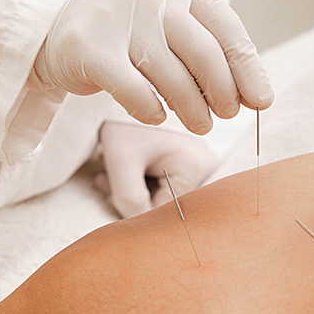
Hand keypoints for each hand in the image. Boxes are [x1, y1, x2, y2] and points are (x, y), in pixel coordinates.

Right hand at [31, 0, 273, 132]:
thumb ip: (211, 51)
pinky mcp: (90, 47)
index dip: (247, 70)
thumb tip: (257, 95)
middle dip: (222, 94)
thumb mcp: (173, 28)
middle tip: (224, 117)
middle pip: (204, 54)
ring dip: (193, 110)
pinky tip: (156, 115)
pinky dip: (152, 111)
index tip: (260, 102)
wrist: (59, 29)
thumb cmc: (130, 34)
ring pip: (172, 77)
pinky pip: (136, 92)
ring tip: (199, 125)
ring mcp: (117, 14)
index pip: (227, 28)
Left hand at [96, 121, 216, 218]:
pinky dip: (140, 183)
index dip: (134, 208)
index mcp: (195, 167)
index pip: (164, 211)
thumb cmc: (125, 123)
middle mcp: (206, 168)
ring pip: (161, 197)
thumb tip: (137, 225)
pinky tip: (122, 171)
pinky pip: (164, 186)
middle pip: (165, 205)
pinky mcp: (189, 165)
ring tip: (111, 173)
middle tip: (107, 180)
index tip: (111, 188)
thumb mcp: (121, 158)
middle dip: (132, 198)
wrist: (125, 88)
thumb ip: (128, 197)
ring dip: (133, 191)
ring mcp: (200, 167)